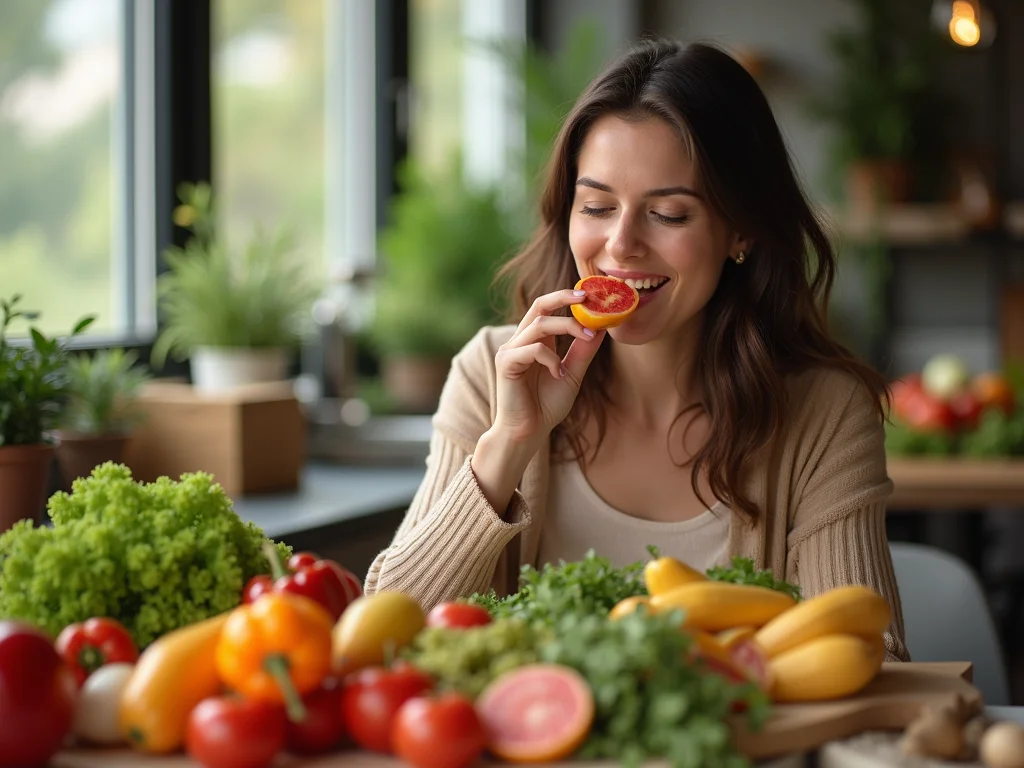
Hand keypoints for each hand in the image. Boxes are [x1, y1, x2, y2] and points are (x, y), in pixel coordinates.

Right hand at [492, 288, 605, 447]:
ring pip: (539, 324)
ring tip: (587, 338)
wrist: (528, 432)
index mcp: (535, 340)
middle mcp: (520, 341)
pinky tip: (558, 374)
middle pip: (539, 305)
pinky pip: (533, 348)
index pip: (547, 308)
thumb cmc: (546, 406)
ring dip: (567, 327)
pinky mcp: (506, 363)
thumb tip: (601, 328)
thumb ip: (583, 352)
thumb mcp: (572, 375)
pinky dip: (551, 358)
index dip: (567, 298)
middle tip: (586, 296)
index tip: (593, 296)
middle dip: (562, 297)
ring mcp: (511, 351)